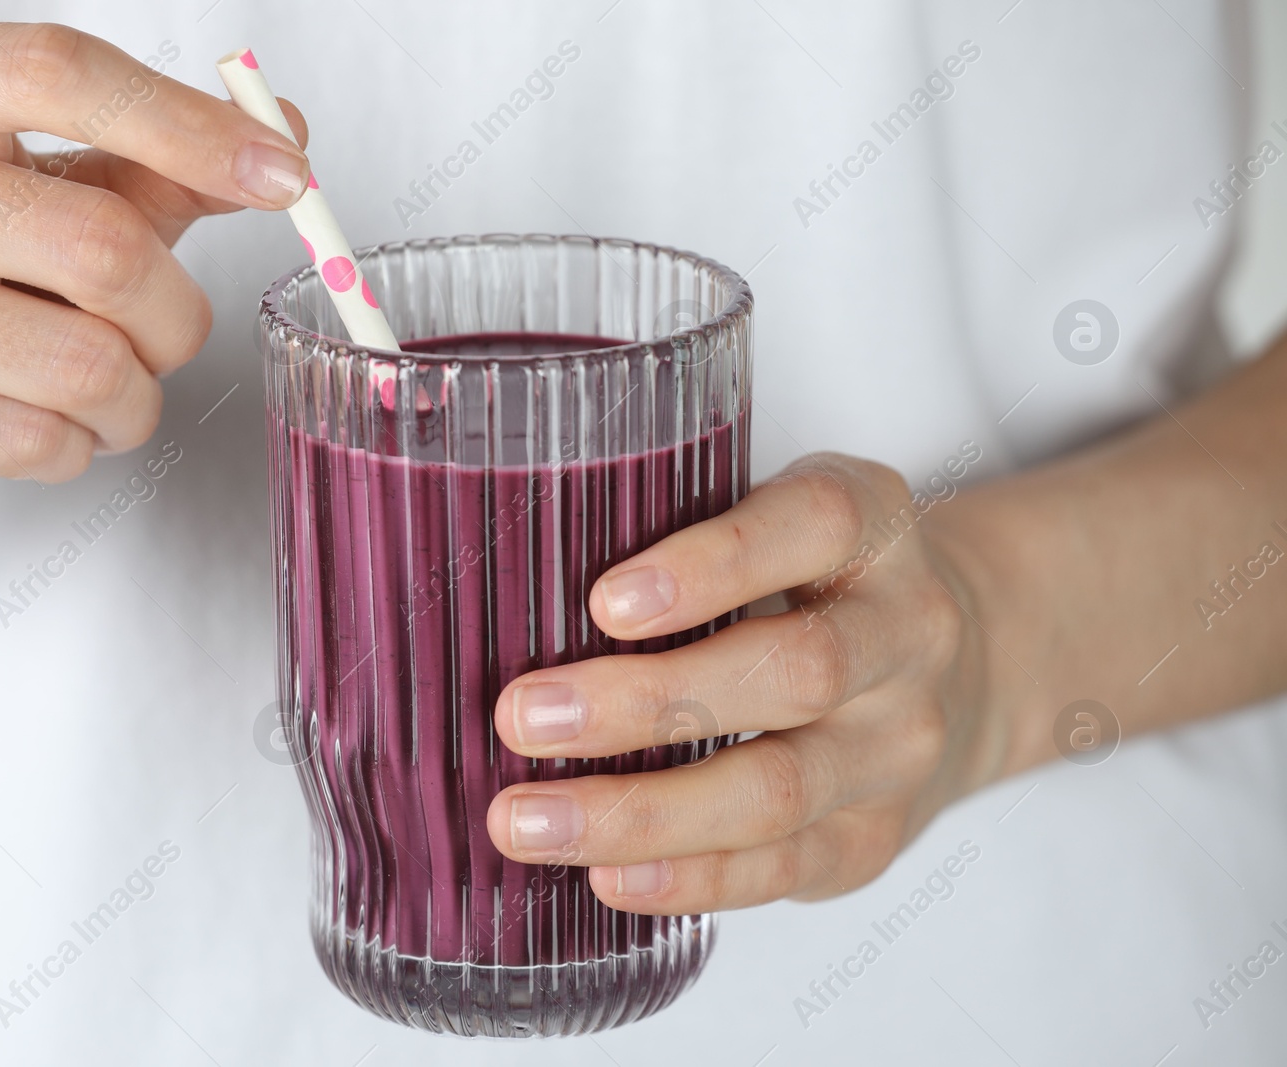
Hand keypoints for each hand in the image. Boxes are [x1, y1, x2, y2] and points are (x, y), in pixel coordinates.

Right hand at [0, 21, 308, 551]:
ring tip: (102, 394)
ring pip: (79, 364)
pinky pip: (32, 442)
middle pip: (97, 243)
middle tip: (164, 337)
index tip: (286, 179)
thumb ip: (156, 165)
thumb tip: (279, 133)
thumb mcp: (49, 195)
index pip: (55, 71)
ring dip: (132, 399)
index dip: (189, 128)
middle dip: (175, 317)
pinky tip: (40, 431)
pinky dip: (75, 449)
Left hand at [487, 455, 1004, 912]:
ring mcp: (899, 746)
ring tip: (526, 820)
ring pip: (781, 788)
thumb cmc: (812, 588)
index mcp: (874, 531)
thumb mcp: (776, 528)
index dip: (714, 562)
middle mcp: (907, 635)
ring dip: (640, 811)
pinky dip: (690, 878)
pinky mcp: (876, 836)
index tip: (603, 601)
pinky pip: (784, 869)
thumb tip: (513, 601)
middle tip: (523, 716)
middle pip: (794, 671)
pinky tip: (606, 876)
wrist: (958, 676)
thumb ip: (682, 542)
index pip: (817, 525)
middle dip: (646, 702)